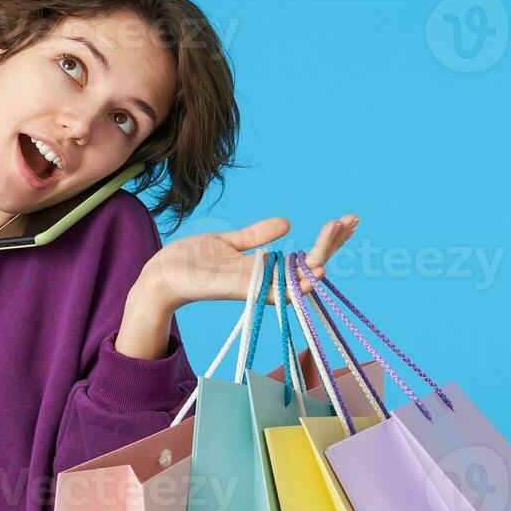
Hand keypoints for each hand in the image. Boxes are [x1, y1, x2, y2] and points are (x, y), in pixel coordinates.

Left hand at [136, 213, 359, 313]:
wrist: (160, 274)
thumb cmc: (191, 261)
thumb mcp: (227, 241)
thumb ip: (255, 235)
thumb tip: (286, 223)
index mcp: (263, 268)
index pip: (306, 256)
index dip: (329, 241)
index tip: (348, 220)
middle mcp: (263, 280)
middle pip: (309, 267)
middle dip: (332, 245)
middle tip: (350, 221)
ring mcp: (252, 287)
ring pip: (297, 279)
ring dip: (320, 260)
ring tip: (337, 234)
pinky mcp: (236, 289)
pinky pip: (271, 290)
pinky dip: (294, 284)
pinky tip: (314, 272)